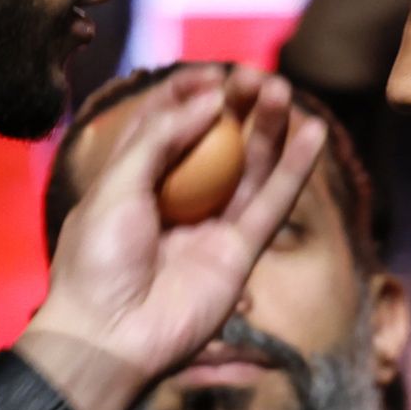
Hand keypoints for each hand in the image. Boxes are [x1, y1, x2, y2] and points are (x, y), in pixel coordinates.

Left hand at [16, 65, 326, 409]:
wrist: (109, 336)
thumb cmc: (97, 260)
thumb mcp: (116, 186)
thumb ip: (160, 138)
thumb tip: (208, 99)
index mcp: (135, 179)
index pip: (167, 123)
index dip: (191, 94)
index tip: (212, 73)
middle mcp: (177, 198)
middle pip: (216, 141)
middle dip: (237, 106)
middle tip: (257, 77)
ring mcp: (210, 226)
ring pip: (249, 168)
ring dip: (270, 128)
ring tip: (285, 92)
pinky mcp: (239, 254)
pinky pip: (272, 205)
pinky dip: (295, 170)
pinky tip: (314, 133)